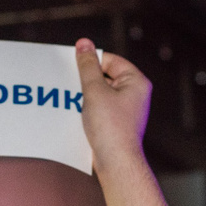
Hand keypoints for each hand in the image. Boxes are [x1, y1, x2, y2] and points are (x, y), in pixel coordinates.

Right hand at [74, 39, 150, 174]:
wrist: (116, 162)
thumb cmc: (110, 127)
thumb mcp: (95, 91)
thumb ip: (87, 66)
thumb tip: (84, 43)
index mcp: (136, 81)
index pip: (111, 60)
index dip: (91, 61)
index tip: (72, 63)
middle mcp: (135, 94)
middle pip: (106, 76)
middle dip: (86, 80)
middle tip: (69, 82)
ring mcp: (127, 109)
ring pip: (101, 93)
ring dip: (85, 95)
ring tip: (70, 99)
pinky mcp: (118, 123)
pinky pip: (101, 108)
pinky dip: (88, 108)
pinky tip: (75, 113)